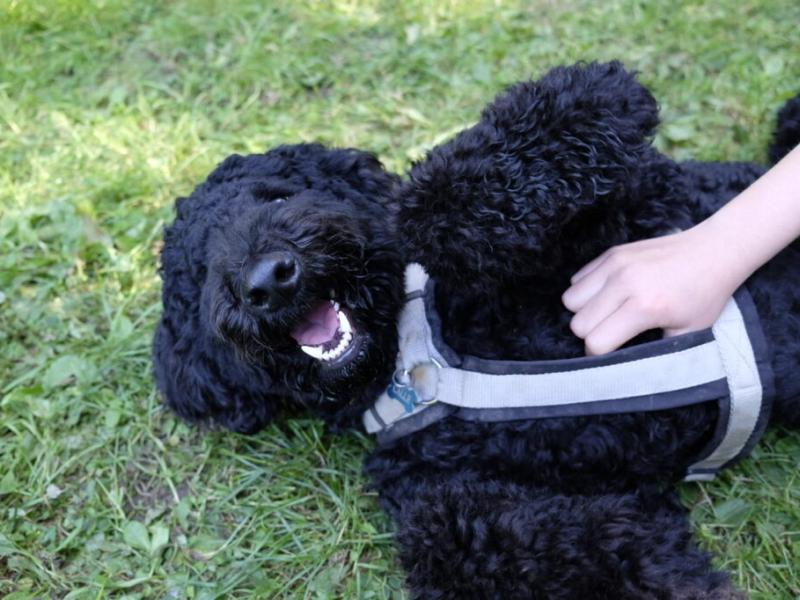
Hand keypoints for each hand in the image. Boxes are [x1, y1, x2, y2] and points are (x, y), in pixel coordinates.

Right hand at [561, 225, 742, 354]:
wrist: (715, 250)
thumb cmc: (704, 295)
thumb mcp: (690, 333)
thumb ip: (657, 350)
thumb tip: (631, 369)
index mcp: (646, 307)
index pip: (596, 341)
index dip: (599, 355)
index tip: (611, 355)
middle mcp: (625, 283)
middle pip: (578, 323)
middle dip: (590, 334)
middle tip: (611, 333)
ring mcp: (616, 265)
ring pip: (569, 299)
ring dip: (583, 311)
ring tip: (605, 313)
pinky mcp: (612, 253)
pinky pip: (577, 279)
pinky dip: (586, 291)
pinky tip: (607, 294)